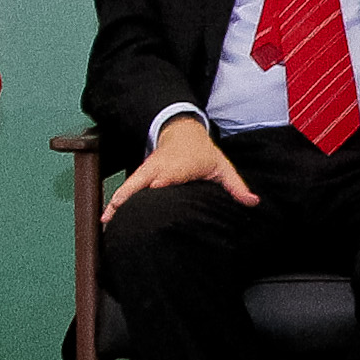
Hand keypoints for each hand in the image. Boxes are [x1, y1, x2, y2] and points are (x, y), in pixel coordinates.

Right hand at [103, 115, 258, 221]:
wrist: (182, 131)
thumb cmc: (203, 153)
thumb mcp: (222, 166)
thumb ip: (236, 186)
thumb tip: (253, 202)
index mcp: (178, 169)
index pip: (166, 181)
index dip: (158, 193)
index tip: (152, 211)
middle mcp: (159, 170)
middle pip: (142, 187)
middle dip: (132, 205)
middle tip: (122, 227)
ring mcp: (147, 172)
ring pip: (129, 188)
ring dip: (117, 206)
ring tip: (107, 226)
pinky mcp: (140, 175)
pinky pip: (125, 189)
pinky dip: (115, 203)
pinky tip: (106, 219)